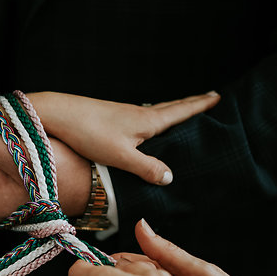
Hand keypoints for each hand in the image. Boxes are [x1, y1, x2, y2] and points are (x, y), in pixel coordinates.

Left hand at [30, 91, 220, 184]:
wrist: (58, 114)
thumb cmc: (89, 133)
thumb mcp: (121, 156)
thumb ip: (147, 168)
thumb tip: (170, 177)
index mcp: (147, 121)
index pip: (181, 112)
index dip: (200, 107)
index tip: (218, 98)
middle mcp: (139, 113)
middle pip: (172, 107)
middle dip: (192, 104)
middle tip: (210, 98)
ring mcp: (125, 114)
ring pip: (157, 111)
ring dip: (174, 109)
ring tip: (185, 111)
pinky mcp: (112, 117)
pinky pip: (143, 116)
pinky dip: (156, 117)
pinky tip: (148, 124)